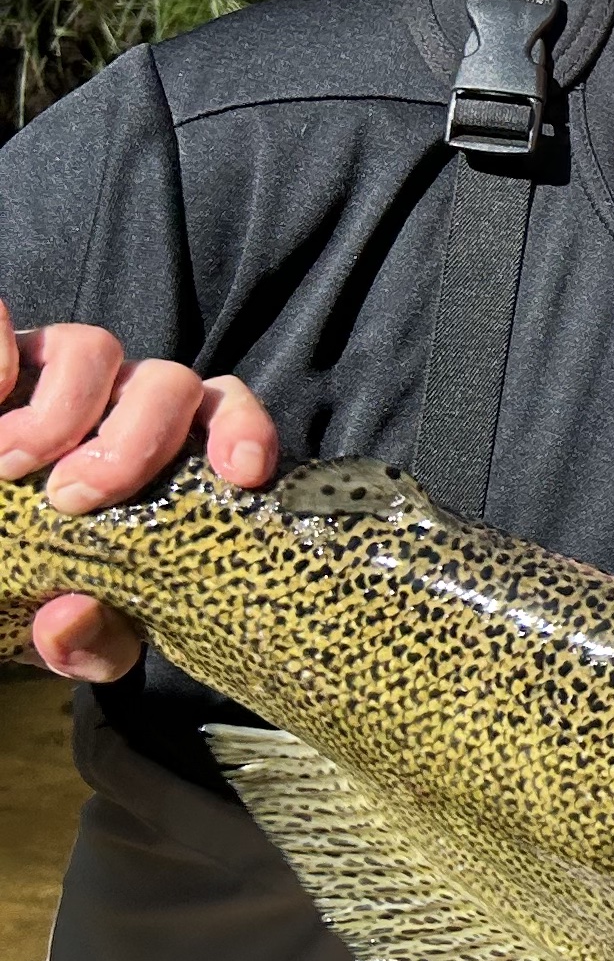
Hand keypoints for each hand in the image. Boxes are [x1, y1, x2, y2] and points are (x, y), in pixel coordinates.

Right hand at [0, 301, 276, 682]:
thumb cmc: (25, 583)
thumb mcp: (60, 629)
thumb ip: (86, 641)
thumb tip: (72, 620)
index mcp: (160, 455)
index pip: (227, 413)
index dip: (243, 429)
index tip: (240, 474)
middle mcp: (116, 402)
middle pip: (170, 382)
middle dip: (133, 440)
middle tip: (71, 497)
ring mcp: (51, 372)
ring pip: (94, 347)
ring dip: (61, 410)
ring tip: (9, 465)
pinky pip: (2, 319)